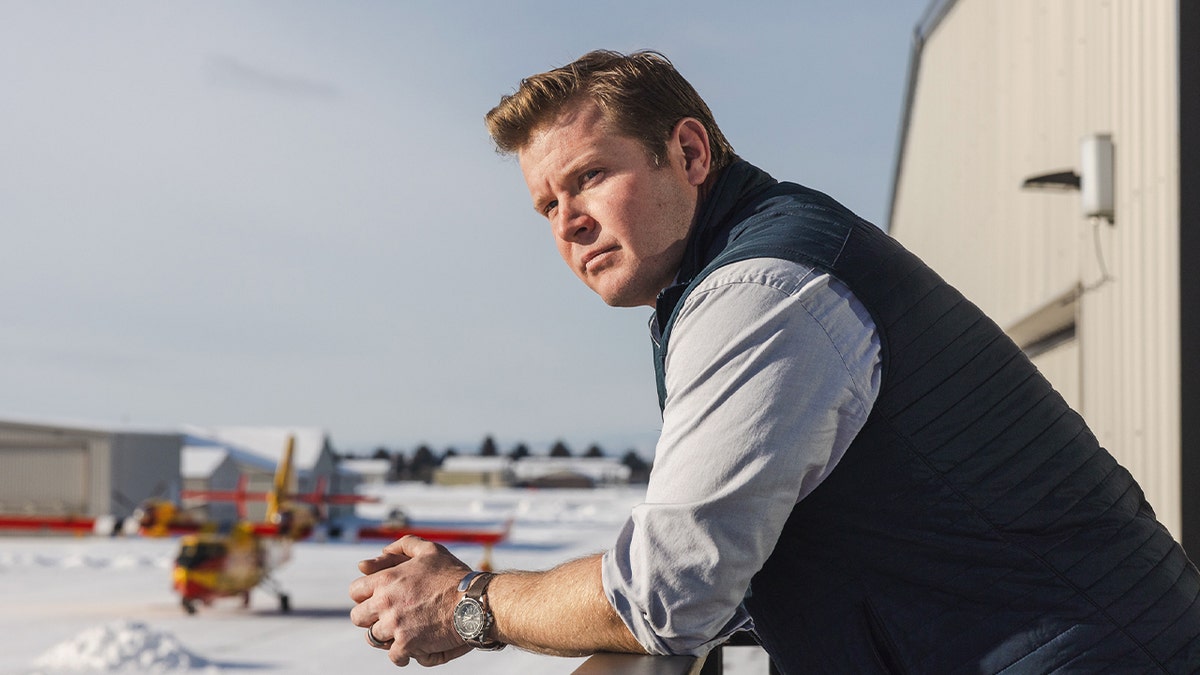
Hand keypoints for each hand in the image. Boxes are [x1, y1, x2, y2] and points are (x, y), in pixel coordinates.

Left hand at [349, 535, 474, 666]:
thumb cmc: (453, 575)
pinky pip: (393, 656)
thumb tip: (382, 551)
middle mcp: (385, 603)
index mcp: (386, 580)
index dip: (364, 596)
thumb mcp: (430, 550)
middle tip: (385, 618)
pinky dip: (401, 655)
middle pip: (358, 617)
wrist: (472, 602)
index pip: (355, 591)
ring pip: (372, 638)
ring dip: (384, 637)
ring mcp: (394, 625)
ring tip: (399, 634)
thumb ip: (404, 545)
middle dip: (370, 618)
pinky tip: (410, 650)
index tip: (376, 600)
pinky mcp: (407, 645)